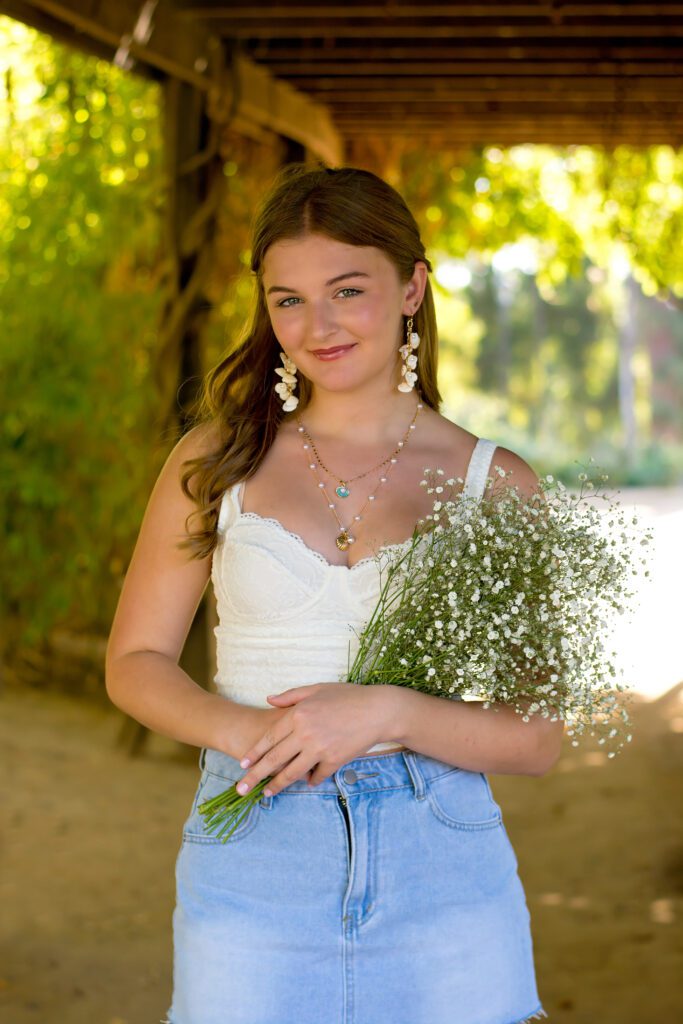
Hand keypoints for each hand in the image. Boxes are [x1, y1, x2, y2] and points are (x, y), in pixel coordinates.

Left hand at [235, 683, 394, 797]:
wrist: (378, 710)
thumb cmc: (347, 696)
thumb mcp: (317, 689)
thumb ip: (290, 696)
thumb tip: (268, 699)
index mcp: (298, 714)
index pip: (269, 738)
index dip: (255, 753)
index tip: (242, 764)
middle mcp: (305, 733)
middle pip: (274, 759)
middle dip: (255, 775)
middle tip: (241, 788)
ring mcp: (320, 749)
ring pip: (292, 772)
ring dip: (277, 785)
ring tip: (266, 793)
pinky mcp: (335, 761)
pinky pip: (317, 775)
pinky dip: (310, 780)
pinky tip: (304, 782)